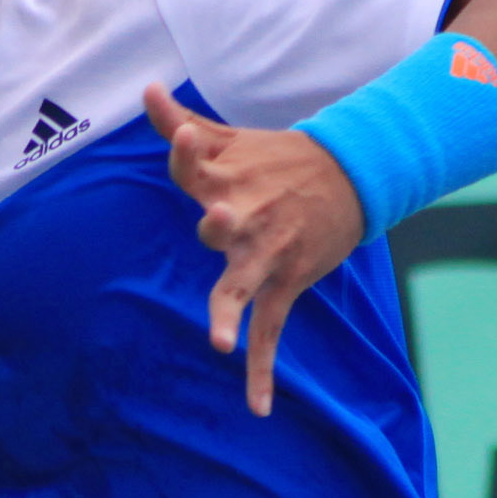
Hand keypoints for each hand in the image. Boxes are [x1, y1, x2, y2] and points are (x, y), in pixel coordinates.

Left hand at [148, 84, 365, 415]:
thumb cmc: (277, 158)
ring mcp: (267, 254)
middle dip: (223, 223)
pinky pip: (270, 332)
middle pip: (223, 225)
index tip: (190, 135)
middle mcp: (247, 217)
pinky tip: (256, 408)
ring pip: (243, 287)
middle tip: (221, 217)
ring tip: (219, 343)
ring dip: (231, 311)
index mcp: (227, 178)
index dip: (190, 150)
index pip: (195, 166)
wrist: (350, 177)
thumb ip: (182, 123)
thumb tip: (146, 89)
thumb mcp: (231, 138)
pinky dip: (262, 372)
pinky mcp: (285, 282)